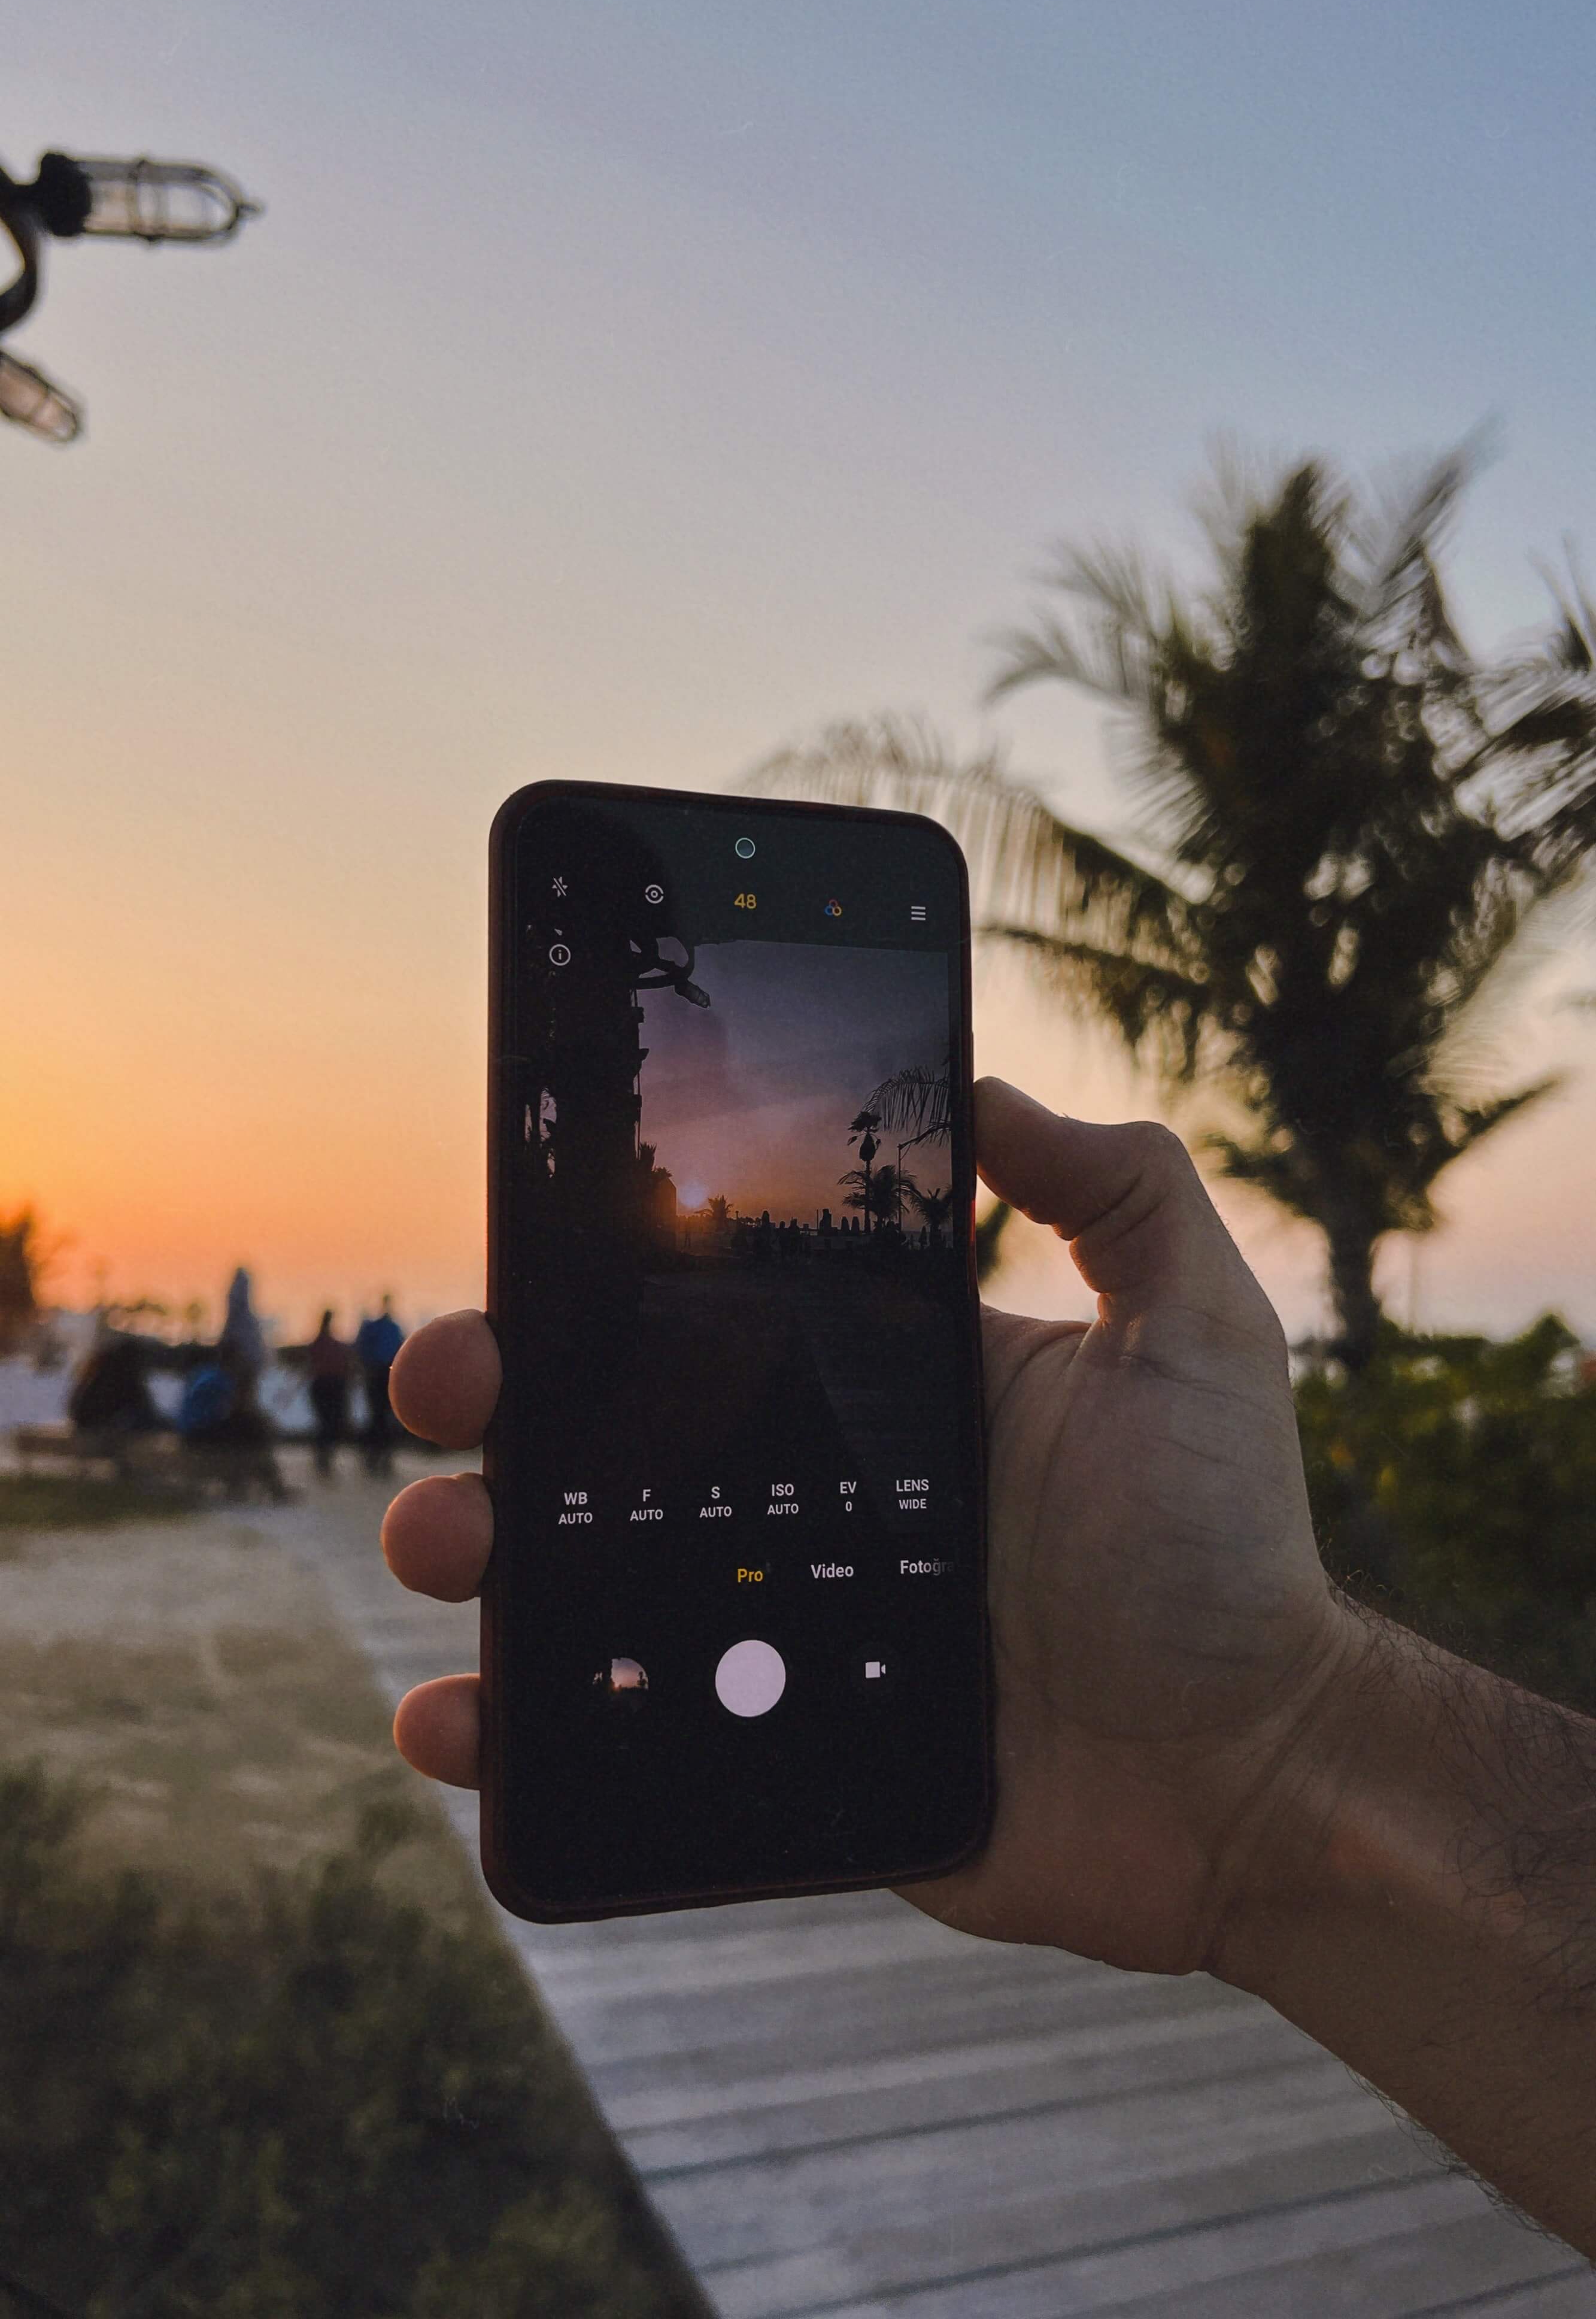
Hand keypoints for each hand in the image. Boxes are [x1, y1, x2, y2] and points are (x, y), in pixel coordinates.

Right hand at [383, 1079, 1355, 1974]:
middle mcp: (800, 1501)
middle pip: (599, 1442)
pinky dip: (510, 1738)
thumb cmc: (1225, 1550)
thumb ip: (1122, 1192)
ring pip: (572, 1586)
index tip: (513, 1263)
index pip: (695, 1325)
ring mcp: (771, 1636)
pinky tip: (455, 1720)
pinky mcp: (767, 1756)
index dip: (583, 1292)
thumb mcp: (1196, 1334)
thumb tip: (986, 1087)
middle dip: (489, 1405)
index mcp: (869, 1398)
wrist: (1249, 1776)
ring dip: (471, 1551)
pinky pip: (611, 1745)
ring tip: (443, 1543)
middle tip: (450, 1393)